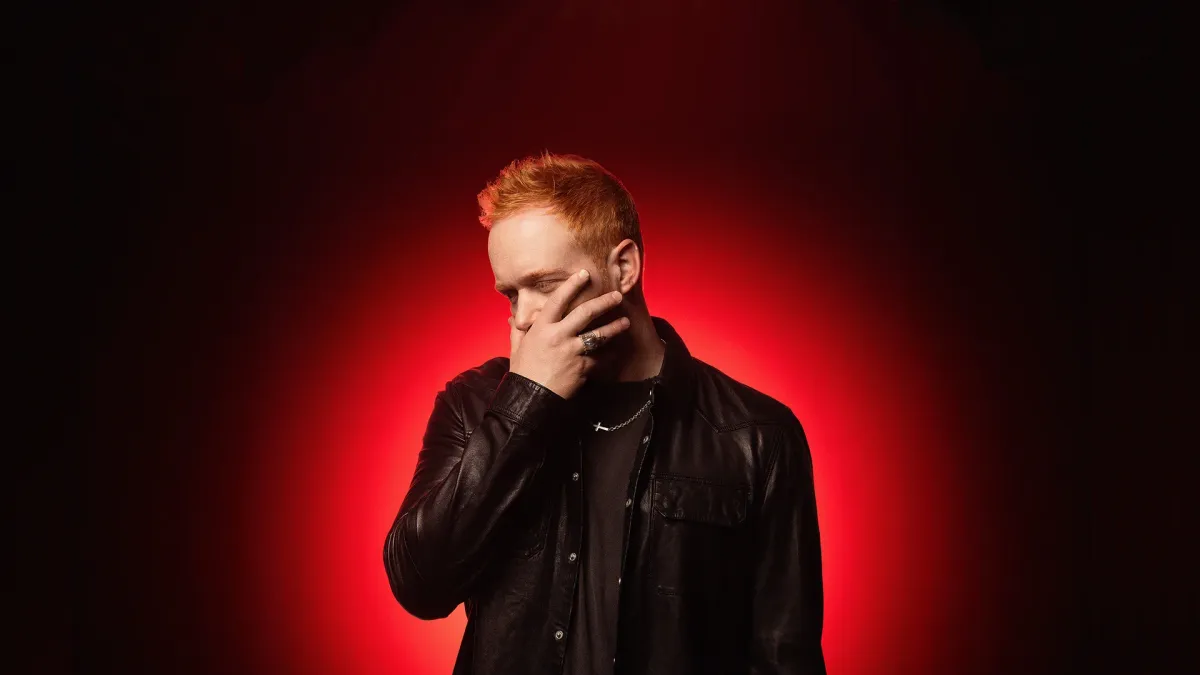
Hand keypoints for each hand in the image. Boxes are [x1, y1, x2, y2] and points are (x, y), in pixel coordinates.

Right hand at [508, 268, 630, 398]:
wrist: (530, 397)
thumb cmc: (523, 372)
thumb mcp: (517, 348)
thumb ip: (517, 331)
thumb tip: (512, 319)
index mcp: (541, 328)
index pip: (558, 300)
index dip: (571, 285)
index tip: (584, 274)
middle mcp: (558, 336)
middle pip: (585, 313)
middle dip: (604, 302)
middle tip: (617, 296)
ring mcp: (572, 352)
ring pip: (598, 335)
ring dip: (614, 327)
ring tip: (625, 322)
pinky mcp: (582, 368)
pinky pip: (600, 358)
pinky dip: (609, 354)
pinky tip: (617, 350)